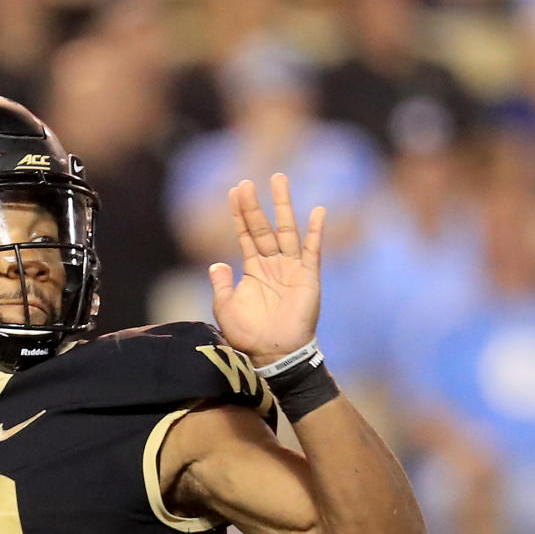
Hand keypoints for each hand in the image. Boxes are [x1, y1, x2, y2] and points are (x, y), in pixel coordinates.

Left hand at [209, 174, 325, 365]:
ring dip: (283, 206)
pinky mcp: (308, 277)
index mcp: (253, 268)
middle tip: (248, 181)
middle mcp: (272, 264)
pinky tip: (318, 211)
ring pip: (287, 230)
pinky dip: (316, 231)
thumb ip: (221, 284)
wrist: (273, 354)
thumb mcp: (225, 307)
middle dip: (255, 205)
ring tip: (279, 180)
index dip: (239, 214)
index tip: (234, 191)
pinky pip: (312, 250)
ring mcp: (291, 268)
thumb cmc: (248, 334)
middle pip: (263, 227)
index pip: (245, 234)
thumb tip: (216, 264)